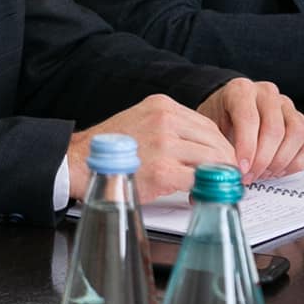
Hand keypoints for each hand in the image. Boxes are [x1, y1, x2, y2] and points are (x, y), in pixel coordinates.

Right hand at [71, 94, 236, 203]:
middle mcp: (166, 119)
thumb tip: (200, 149)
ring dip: (218, 176)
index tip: (221, 161)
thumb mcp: (142, 122)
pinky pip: (198, 179)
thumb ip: (170, 129)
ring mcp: (164, 144)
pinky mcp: (162, 170)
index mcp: (162, 106)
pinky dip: (204, 190)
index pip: (207, 125)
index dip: (219, 146)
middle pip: (215, 140)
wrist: (78, 162)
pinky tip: (198, 197)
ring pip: (212, 159)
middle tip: (225, 179)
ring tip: (212, 189)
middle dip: (225, 162)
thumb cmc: (110, 149)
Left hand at [194, 77, 303, 183]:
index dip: (246, 147)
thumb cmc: (220, 118)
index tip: (241, 169)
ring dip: (280, 162)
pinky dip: (295, 162)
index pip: (249, 118)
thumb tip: (217, 178)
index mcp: (241, 90)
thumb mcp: (210, 128)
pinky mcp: (301, 120)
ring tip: (263, 174)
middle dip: (262, 160)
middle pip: (274, 129)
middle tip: (250, 177)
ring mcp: (287, 106)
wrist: (228, 109)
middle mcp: (267, 94)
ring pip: (296, 134)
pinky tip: (277, 171)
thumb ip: (216, 147)